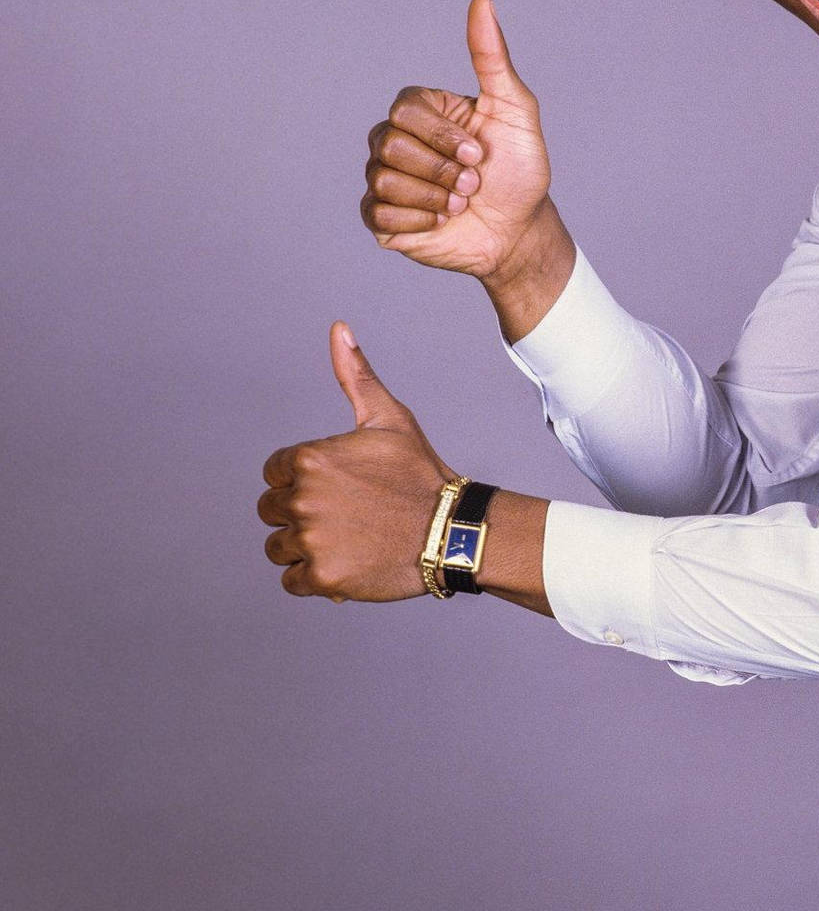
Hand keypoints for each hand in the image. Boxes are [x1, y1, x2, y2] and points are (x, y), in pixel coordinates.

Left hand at [259, 323, 455, 601]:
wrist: (455, 530)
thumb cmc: (421, 474)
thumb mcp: (390, 419)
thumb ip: (355, 376)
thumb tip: (338, 328)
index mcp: (308, 459)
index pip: (275, 473)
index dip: (304, 480)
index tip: (341, 488)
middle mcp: (302, 499)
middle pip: (272, 510)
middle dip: (302, 514)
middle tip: (347, 517)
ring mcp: (311, 540)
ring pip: (278, 547)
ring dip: (305, 548)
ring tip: (347, 541)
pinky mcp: (322, 577)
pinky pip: (292, 581)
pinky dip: (314, 578)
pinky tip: (346, 565)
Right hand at [361, 0, 555, 279]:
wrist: (520, 232)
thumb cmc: (520, 171)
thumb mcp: (515, 112)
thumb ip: (492, 57)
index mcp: (422, 110)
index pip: (405, 109)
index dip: (443, 137)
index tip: (480, 154)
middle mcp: (396, 138)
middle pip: (389, 144)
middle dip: (443, 171)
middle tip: (472, 184)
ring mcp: (385, 177)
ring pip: (383, 180)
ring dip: (435, 197)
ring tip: (460, 203)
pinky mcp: (382, 218)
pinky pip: (377, 213)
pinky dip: (418, 220)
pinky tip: (441, 221)